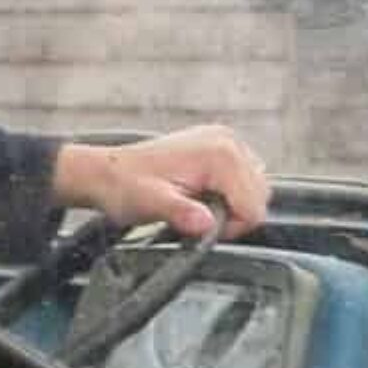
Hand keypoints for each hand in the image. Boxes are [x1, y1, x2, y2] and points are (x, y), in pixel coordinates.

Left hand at [50, 126, 269, 240]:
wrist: (107, 172)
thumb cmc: (125, 186)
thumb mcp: (152, 204)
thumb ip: (181, 214)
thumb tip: (206, 224)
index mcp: (219, 153)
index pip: (255, 206)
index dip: (232, 227)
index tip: (202, 227)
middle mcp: (227, 140)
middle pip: (260, 196)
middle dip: (233, 215)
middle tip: (197, 218)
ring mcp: (225, 140)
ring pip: (255, 188)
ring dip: (232, 204)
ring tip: (197, 205)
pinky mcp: (219, 146)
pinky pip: (243, 178)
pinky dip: (229, 193)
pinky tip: (202, 195)